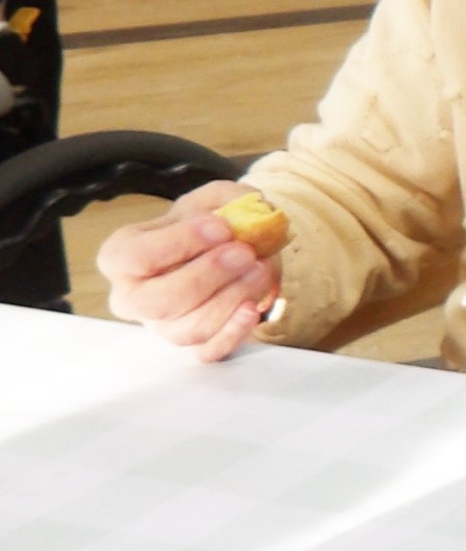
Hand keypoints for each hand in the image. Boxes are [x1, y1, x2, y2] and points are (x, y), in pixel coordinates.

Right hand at [97, 181, 279, 362]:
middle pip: (160, 301)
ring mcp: (161, 326)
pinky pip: (207, 352)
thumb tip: (248, 212)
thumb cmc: (205, 226)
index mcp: (121, 257)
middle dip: (207, 275)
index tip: (223, 227)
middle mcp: (132, 297)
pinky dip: (232, 334)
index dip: (181, 243)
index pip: (136, 257)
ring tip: (259, 270)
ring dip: (230, 299)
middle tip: (244, 252)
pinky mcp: (192, 346)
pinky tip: (252, 309)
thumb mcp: (212, 199)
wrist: (227, 251)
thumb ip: (228, 198)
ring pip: (188, 328)